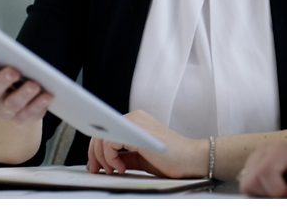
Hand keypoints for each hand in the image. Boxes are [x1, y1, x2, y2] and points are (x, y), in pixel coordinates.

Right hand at [0, 52, 52, 125]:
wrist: (10, 106)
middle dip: (2, 81)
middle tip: (13, 70)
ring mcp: (5, 111)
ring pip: (13, 104)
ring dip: (23, 94)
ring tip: (34, 84)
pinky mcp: (22, 118)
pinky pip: (30, 113)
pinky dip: (39, 104)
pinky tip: (48, 94)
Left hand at [87, 110, 206, 178]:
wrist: (191, 159)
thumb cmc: (171, 160)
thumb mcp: (141, 159)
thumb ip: (123, 157)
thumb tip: (103, 162)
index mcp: (135, 121)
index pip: (106, 131)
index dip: (96, 150)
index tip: (97, 165)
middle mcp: (134, 117)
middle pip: (100, 133)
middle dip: (94, 155)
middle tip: (97, 170)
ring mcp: (135, 122)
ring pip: (102, 137)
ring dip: (102, 158)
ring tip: (113, 170)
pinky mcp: (136, 131)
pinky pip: (110, 142)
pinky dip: (110, 158)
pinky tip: (121, 167)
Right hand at [239, 142, 286, 197]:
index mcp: (281, 150)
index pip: (264, 172)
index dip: (275, 190)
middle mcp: (264, 151)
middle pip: (251, 180)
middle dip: (267, 194)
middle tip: (286, 194)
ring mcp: (255, 158)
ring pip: (247, 184)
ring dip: (262, 193)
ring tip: (281, 190)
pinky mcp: (252, 167)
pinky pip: (247, 185)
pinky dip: (260, 192)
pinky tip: (274, 189)